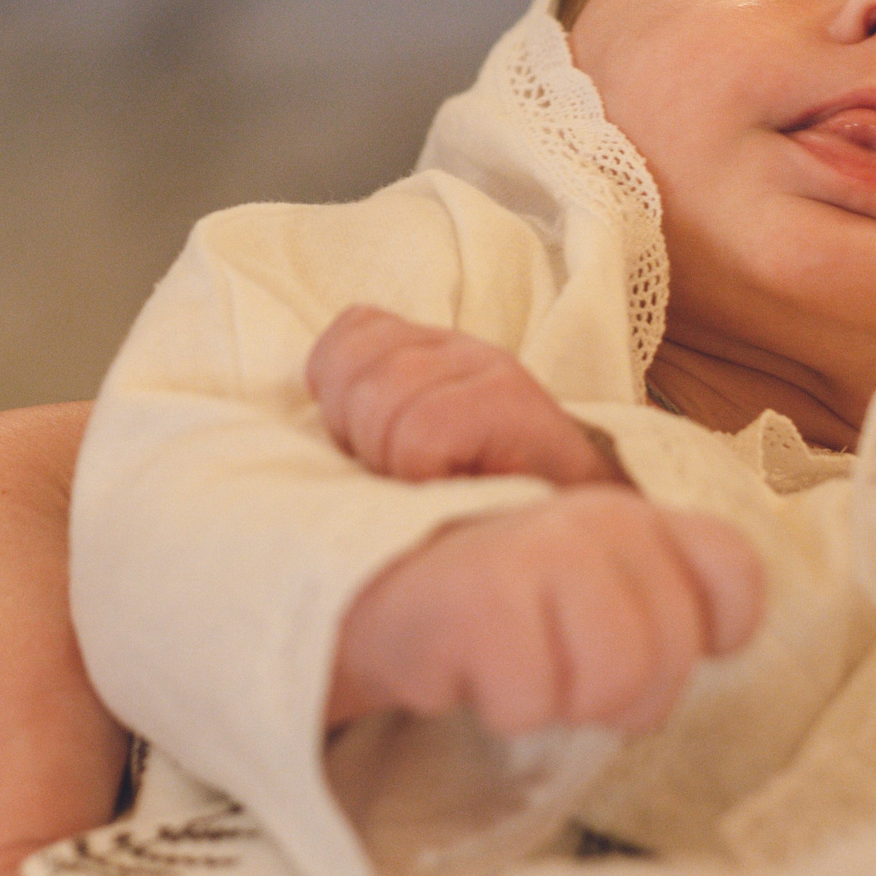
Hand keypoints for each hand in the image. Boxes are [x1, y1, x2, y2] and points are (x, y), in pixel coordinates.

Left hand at [307, 306, 621, 486]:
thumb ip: (366, 418)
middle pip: (353, 369)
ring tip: (429, 484)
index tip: (374, 451)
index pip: (351, 332)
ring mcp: (490, 367)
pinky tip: (450, 487)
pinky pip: (420, 432)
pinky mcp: (510, 400)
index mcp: (431, 348)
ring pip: (382, 401)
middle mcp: (463, 346)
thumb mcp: (403, 454)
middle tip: (405, 476)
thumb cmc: (476, 504)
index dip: (340, 400)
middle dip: (360, 438)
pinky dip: (421, 472)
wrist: (569, 544)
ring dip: (391, 461)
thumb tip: (306, 423)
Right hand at [327, 487, 763, 737]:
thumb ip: (643, 590)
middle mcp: (597, 514)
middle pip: (674, 649)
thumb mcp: (565, 582)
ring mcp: (543, 544)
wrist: (344, 577)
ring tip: (512, 667)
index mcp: (626, 511)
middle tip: (555, 673)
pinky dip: (497, 703)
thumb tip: (715, 632)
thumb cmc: (465, 588)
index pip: (729, 569)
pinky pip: (534, 697)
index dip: (715, 625)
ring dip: (560, 699)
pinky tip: (463, 664)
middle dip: (622, 694)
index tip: (656, 648)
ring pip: (621, 678)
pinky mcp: (483, 590)